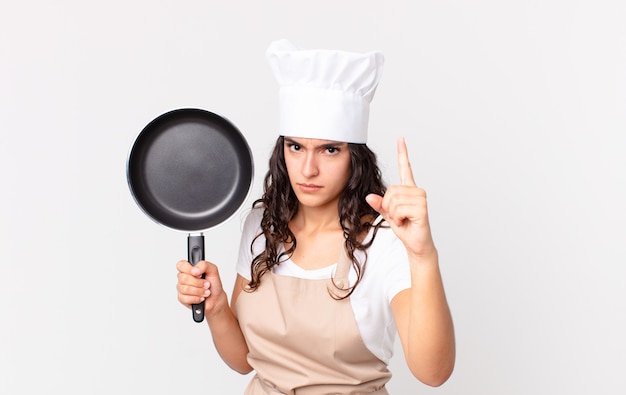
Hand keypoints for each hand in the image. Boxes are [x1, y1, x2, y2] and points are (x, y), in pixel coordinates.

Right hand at [176, 260, 226, 316]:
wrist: (216, 298)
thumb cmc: (213, 284)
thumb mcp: (213, 270)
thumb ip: (204, 265)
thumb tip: (195, 269)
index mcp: (189, 269)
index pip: (181, 265)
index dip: (188, 269)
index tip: (199, 274)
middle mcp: (183, 278)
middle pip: (184, 278)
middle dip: (199, 283)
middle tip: (207, 284)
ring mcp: (181, 288)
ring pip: (185, 289)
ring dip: (199, 291)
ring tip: (206, 292)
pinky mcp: (182, 299)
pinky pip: (185, 298)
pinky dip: (196, 299)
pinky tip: (201, 298)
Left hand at [366, 137, 435, 257]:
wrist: (416, 244)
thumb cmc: (405, 228)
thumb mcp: (388, 214)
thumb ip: (379, 204)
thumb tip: (369, 196)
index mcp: (408, 189)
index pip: (405, 168)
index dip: (403, 153)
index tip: (401, 139)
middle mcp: (416, 190)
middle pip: (389, 191)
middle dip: (388, 207)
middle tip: (398, 217)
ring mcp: (420, 198)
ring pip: (392, 200)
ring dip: (393, 214)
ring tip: (403, 219)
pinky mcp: (422, 208)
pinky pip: (398, 210)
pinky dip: (398, 219)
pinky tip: (407, 222)